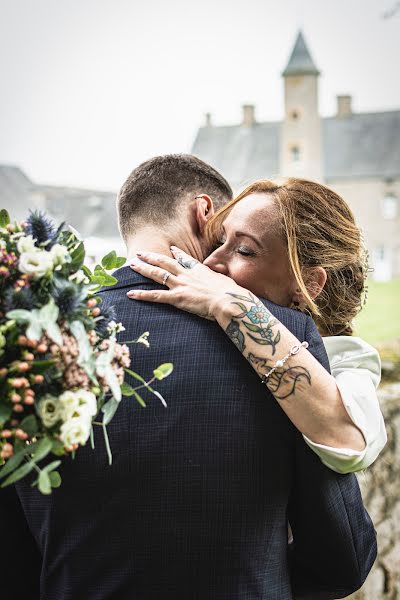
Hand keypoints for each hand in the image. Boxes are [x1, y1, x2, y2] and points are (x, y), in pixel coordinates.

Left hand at [127, 246, 245, 319]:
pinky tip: (130, 294)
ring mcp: (180, 285)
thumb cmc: (231, 293)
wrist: (228, 300)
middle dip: (152, 257)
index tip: (171, 249)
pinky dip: (142, 295)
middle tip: (140, 253)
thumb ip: (219, 279)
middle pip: (165, 262)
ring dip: (143, 268)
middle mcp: (187, 274)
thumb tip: (223, 280)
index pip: (185, 259)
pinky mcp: (177, 298)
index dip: (176, 253)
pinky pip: (156, 296)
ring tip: (131, 264)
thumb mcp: (225, 281)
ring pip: (157, 274)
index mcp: (199, 270)